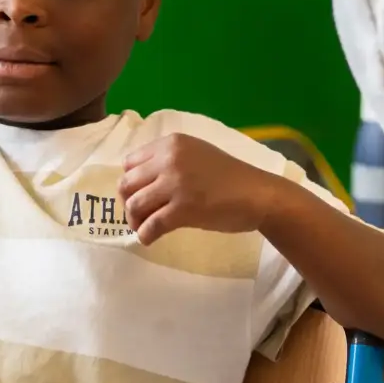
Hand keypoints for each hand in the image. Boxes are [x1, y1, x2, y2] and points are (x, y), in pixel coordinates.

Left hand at [120, 134, 282, 244]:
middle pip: (127, 184)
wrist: (257, 194)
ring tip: (143, 228)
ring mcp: (175, 184)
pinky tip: (149, 239)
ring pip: (135, 206)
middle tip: (138, 215)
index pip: (129, 162)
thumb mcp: (196, 154)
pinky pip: (151, 225)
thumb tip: (141, 182)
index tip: (139, 194)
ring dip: (135, 221)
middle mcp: (169, 159)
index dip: (131, 182)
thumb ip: (169, 160)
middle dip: (127, 203)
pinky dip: (145, 235)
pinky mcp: (183, 209)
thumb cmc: (229, 176)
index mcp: (171, 143)